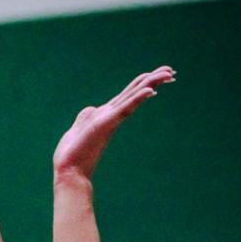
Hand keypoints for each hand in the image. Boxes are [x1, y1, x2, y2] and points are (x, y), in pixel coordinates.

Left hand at [53, 67, 174, 182]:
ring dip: (151, 83)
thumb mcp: (77, 128)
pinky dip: (137, 99)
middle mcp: (112, 115)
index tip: (157, 76)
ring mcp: (110, 119)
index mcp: (106, 115)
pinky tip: (150, 90)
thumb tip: (91, 109)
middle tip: (171, 71)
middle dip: (153, 80)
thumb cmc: (72, 154)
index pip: (128, 95)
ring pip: (133, 96)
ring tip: (168, 74)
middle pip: (135, 92)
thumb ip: (86, 117)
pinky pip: (124, 108)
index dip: (143, 84)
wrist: (68, 170)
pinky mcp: (106, 123)